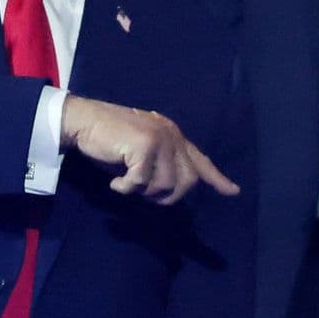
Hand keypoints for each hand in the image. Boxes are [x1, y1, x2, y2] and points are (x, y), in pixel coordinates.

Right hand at [60, 96, 239, 203]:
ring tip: (126, 182)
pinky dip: (125, 188)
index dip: (217, 178)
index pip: (201, 160)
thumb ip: (160, 164)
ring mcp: (160, 139)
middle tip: (143, 193)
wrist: (85, 120)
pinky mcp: (144, 146)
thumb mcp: (141, 151)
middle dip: (167, 197)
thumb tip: (172, 190)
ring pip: (165, 185)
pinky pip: (140, 183)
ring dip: (143, 192)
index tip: (233, 192)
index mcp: (174, 137)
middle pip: (187, 181)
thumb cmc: (110, 139)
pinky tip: (115, 181)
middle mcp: (172, 136)